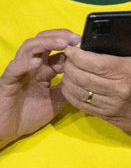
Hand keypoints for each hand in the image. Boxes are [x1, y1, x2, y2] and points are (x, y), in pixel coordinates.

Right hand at [0, 29, 77, 148]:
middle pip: (43, 41)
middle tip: (77, 38)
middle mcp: (32, 66)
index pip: (57, 50)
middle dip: (60, 36)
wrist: (5, 131)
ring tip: (63, 43)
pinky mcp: (8, 81)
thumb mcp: (56, 101)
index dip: (72, 46)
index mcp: (44, 69)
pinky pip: (14, 68)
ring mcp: (20, 71)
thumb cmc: (28, 115)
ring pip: (29, 48)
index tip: (86, 45)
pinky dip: (25, 63)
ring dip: (46, 42)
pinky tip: (37, 63)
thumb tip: (86, 79)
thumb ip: (68, 88)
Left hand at [59, 12, 130, 147]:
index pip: (96, 62)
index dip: (79, 55)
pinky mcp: (101, 115)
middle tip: (68, 55)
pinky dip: (70, 92)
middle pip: (82, 75)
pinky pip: (78, 103)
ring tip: (68, 67)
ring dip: (67, 77)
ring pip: (77, 89)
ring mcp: (108, 104)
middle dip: (70, 64)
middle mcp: (117, 89)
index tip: (73, 47)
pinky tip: (71, 83)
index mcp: (129, 71)